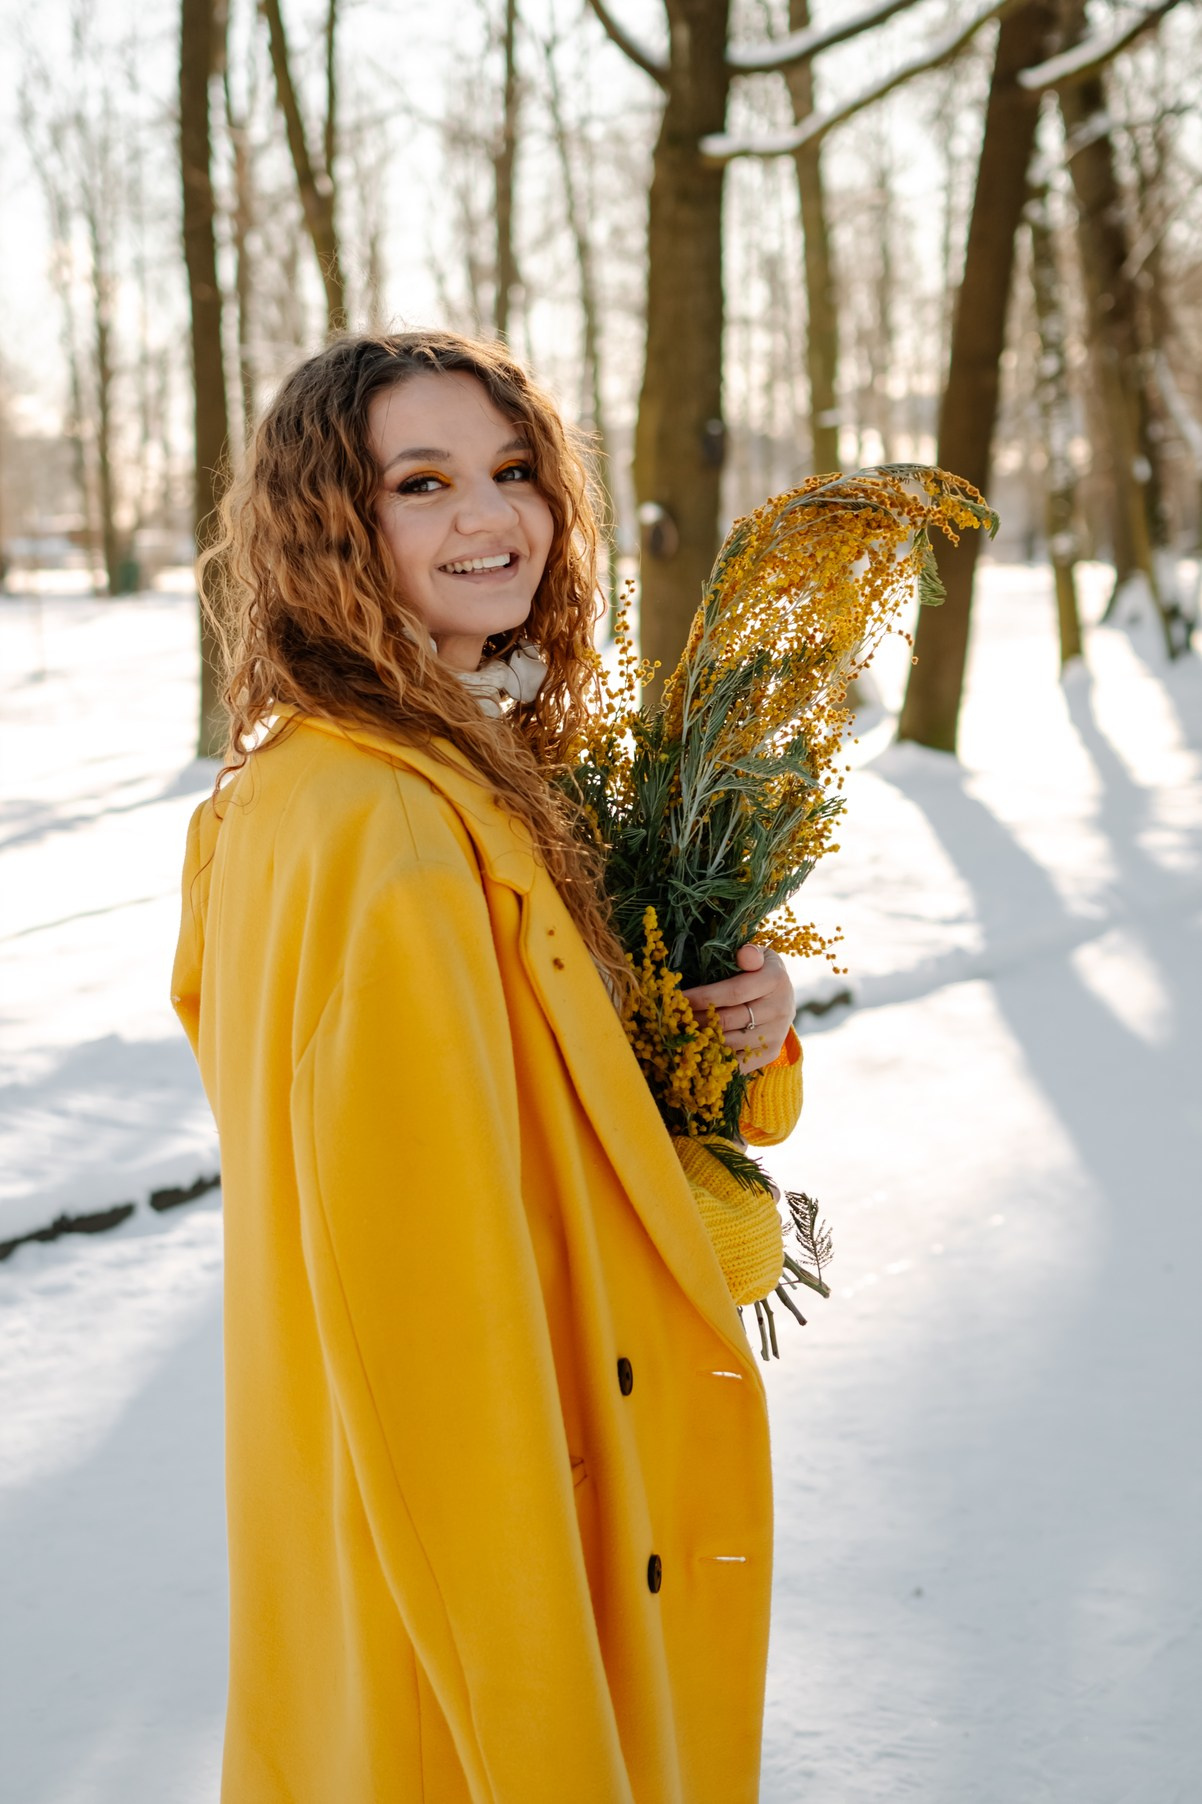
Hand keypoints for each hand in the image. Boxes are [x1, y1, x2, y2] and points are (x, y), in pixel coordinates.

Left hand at [682, 944, 794, 1072]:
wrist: (783, 998)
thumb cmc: (759, 972)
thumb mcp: (758, 956)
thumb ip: (750, 954)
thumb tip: (744, 954)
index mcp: (775, 980)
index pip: (734, 992)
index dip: (703, 997)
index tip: (679, 999)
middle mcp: (780, 1008)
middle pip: (728, 1020)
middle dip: (696, 1020)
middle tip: (673, 1019)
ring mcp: (776, 1034)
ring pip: (730, 1043)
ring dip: (702, 1041)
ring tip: (681, 1034)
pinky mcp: (771, 1054)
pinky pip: (738, 1063)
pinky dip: (715, 1060)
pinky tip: (697, 1052)